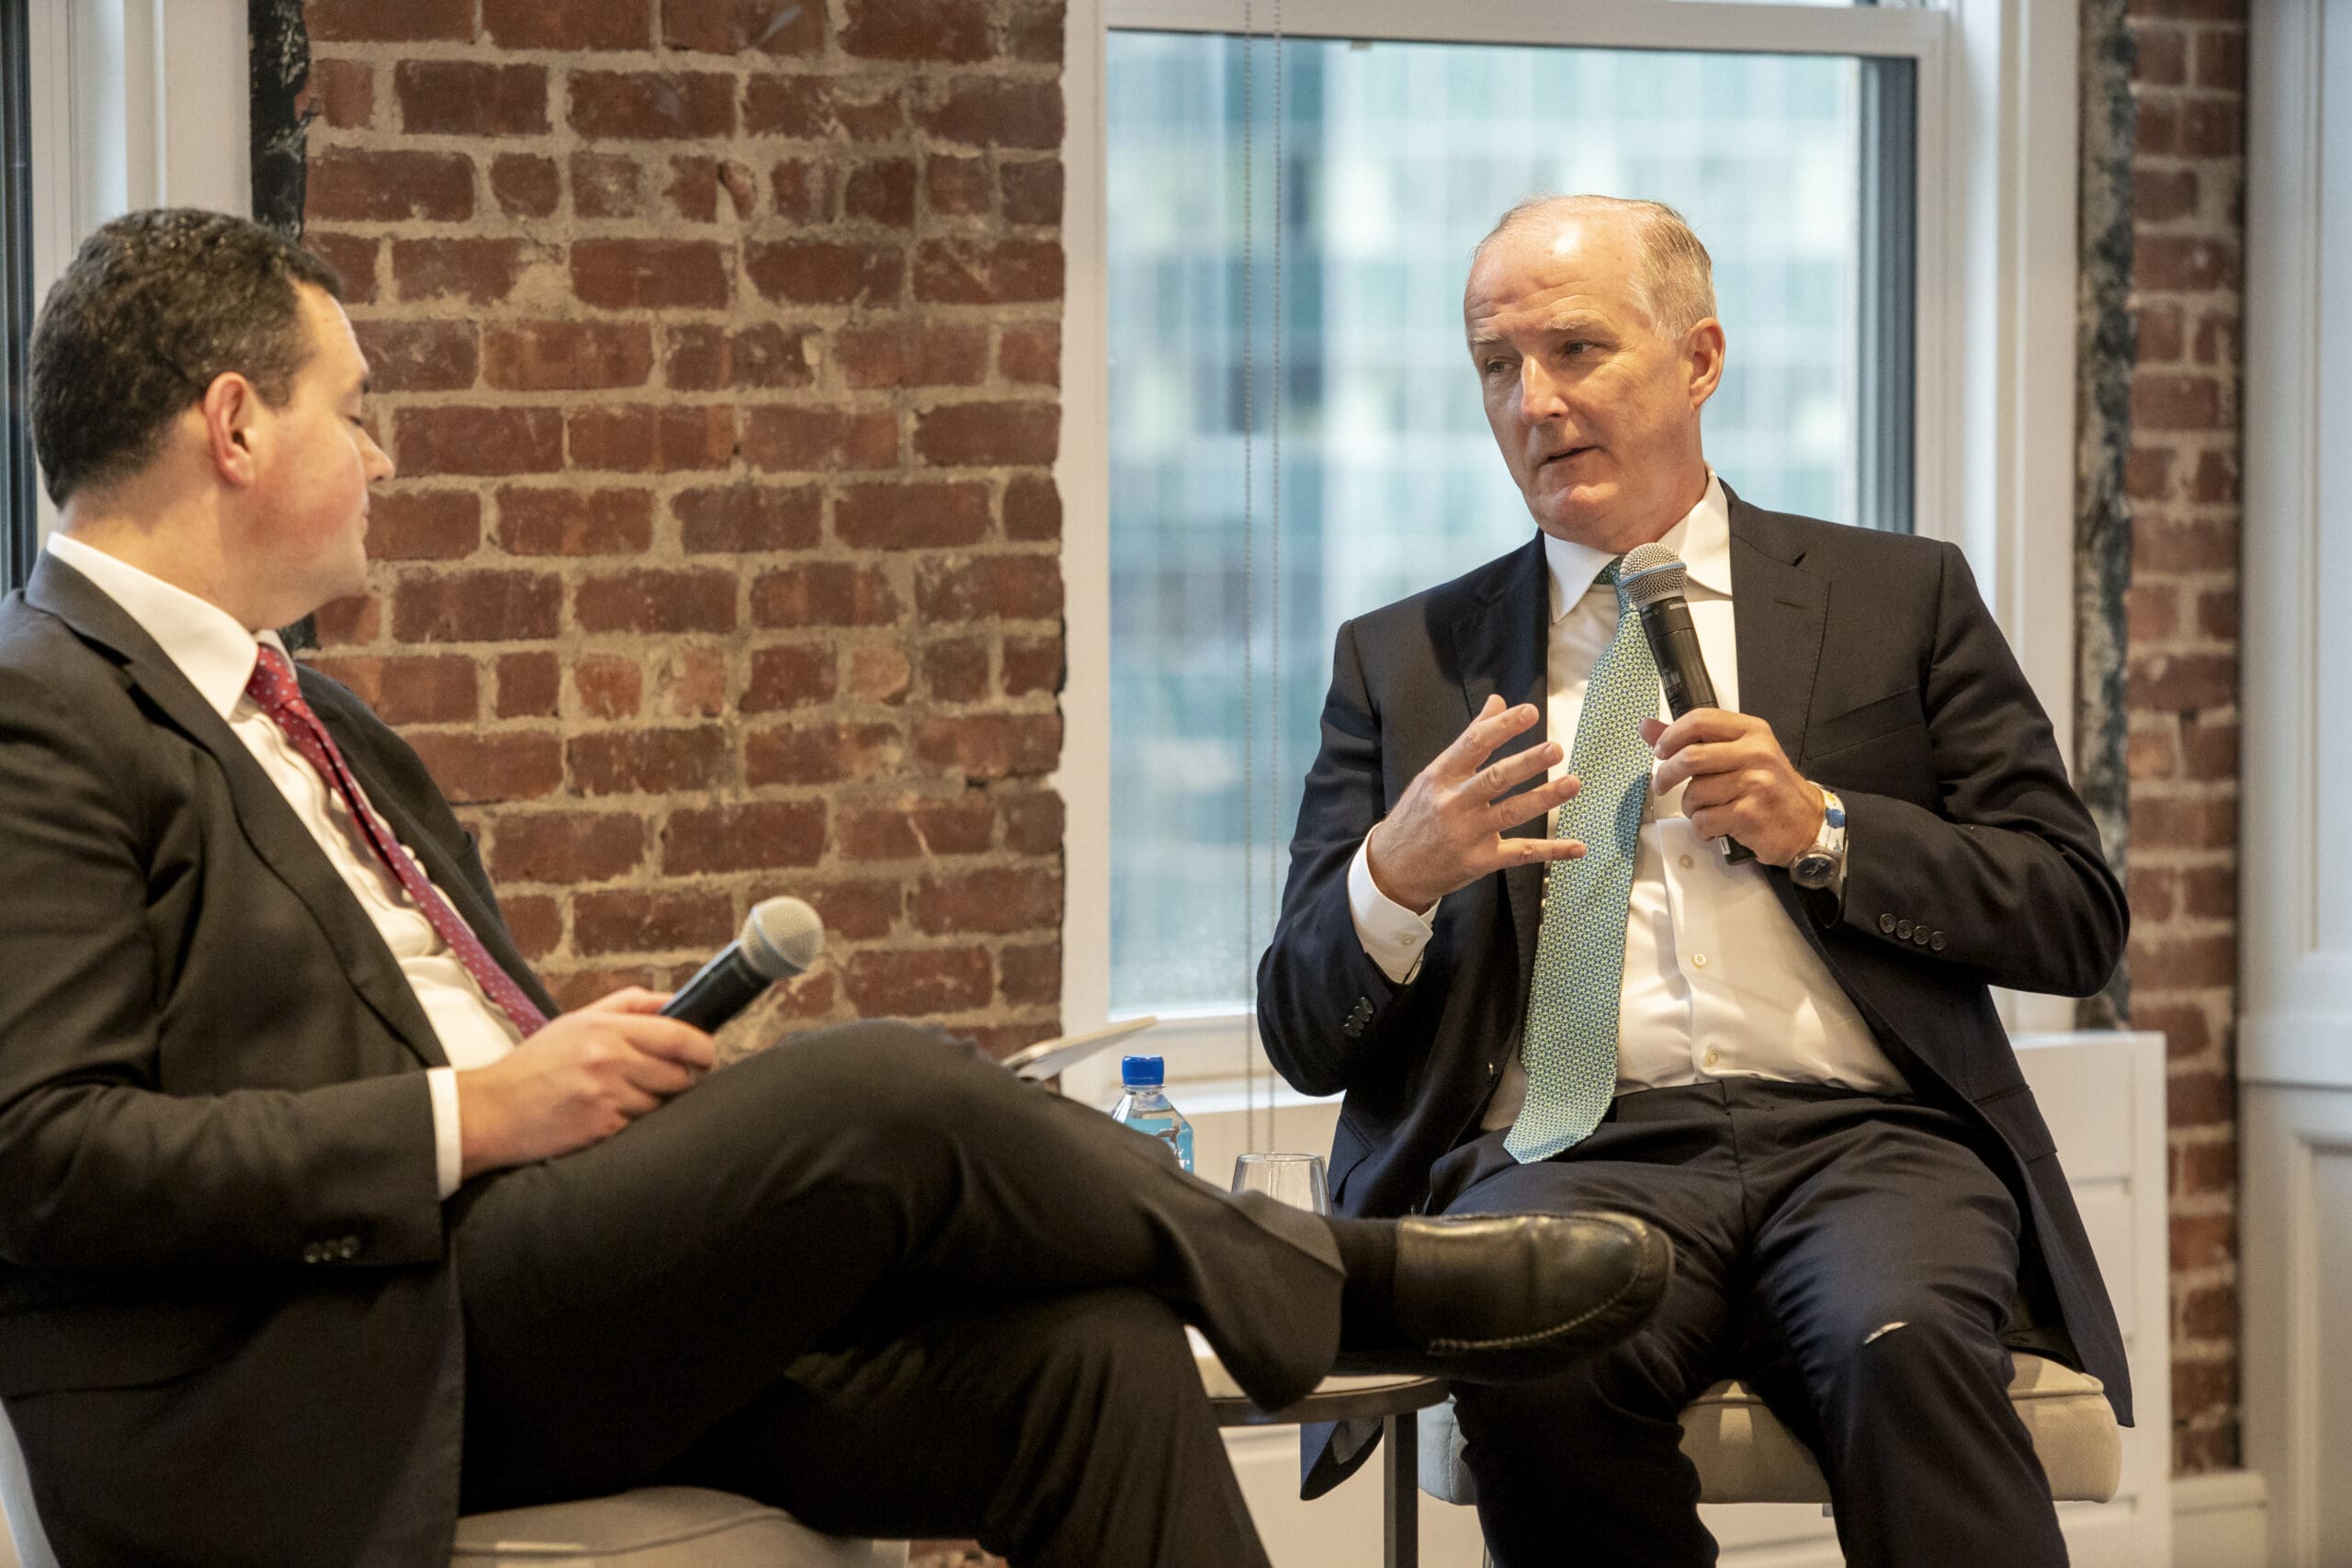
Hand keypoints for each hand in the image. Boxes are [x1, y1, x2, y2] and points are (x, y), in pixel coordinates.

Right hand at [456, 988, 715, 1178]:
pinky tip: (604, 1118)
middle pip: (679, 1074)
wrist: (489, 1110)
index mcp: (605, 1028)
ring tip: (620, 1100)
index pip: (679, 1035)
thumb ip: (629, 1006)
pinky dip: (629, 1125)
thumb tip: (677, 1002)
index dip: (703, 1049)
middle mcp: (609, 1058)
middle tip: (659, 1082)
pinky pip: (638, 1127)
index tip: (706, 1056)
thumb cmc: (535, 1065)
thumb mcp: (576, 1022)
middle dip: (679, 1080)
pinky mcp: (600, 1127)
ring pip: (661, 1103)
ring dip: (652, 1105)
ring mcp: (606, 1095)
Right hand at [1364, 693, 1586, 911]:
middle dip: (1527, 763)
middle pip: (1494, 779)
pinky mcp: (1479, 861)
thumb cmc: (1418, 814)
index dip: (1502, 727)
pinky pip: (1521, 854)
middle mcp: (1453, 804)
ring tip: (1573, 784)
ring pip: (1510, 813)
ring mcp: (1467, 834)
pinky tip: (1578, 847)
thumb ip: (1470, 739)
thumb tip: (1497, 701)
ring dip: (1544, 798)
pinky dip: (1552, 851)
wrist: (1392, 869)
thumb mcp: (1434, 774)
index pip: (1472, 745)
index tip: (1529, 712)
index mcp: (1440, 776)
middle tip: (1556, 749)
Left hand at [1642, 709, 1822, 866]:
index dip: (1670, 735)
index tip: (1660, 751)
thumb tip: (1646, 726)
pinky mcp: (1750, 815)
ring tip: (1706, 810)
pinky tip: (1715, 827)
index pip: (1700, 720)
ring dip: (1690, 807)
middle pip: (1690, 757)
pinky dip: (1701, 828)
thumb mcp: (1738, 753)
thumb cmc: (1767, 786)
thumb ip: (1692, 740)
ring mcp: (1755, 784)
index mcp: (1751, 731)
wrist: (1807, 822)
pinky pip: (1704, 820)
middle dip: (1666, 775)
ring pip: (1695, 793)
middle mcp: (1756, 753)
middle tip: (1660, 785)